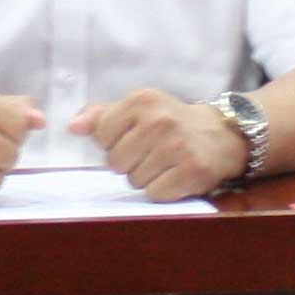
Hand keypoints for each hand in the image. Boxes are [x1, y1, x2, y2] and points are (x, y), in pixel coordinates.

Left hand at [75, 88, 243, 201]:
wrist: (221, 135)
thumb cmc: (171, 123)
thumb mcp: (138, 110)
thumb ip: (102, 116)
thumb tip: (72, 127)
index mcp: (142, 100)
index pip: (101, 136)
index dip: (114, 142)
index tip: (135, 137)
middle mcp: (160, 120)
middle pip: (115, 162)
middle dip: (130, 162)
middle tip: (152, 153)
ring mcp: (177, 146)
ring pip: (134, 180)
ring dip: (146, 177)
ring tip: (165, 163)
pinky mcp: (192, 170)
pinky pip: (155, 194)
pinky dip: (163, 191)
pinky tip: (175, 176)